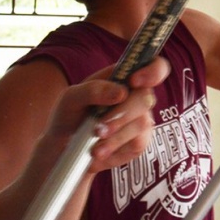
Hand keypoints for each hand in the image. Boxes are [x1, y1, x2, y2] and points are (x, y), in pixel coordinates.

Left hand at [45, 58, 169, 173]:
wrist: (64, 146)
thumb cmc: (70, 114)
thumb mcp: (72, 97)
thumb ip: (93, 90)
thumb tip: (122, 92)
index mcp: (125, 77)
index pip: (155, 66)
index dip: (153, 71)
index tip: (134, 81)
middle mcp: (138, 96)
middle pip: (146, 98)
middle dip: (121, 115)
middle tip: (98, 129)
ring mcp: (141, 119)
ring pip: (142, 123)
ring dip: (116, 136)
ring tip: (94, 148)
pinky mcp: (139, 143)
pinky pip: (137, 145)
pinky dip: (115, 150)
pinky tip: (99, 153)